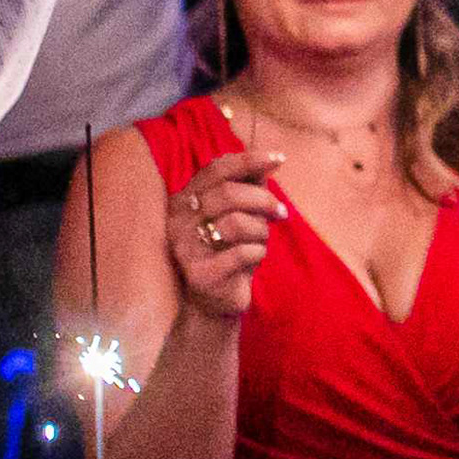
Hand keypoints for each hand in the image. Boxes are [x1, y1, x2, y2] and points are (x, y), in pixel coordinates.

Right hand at [167, 146, 285, 317]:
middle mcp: (177, 221)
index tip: (279, 158)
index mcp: (185, 200)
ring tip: (261, 241)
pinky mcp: (199, 275)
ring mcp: (184, 248)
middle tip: (281, 213)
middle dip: (263, 200)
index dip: (249, 160)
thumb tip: (270, 160)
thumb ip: (249, 188)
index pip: (216, 169)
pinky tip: (254, 259)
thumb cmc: (230, 251)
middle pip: (228, 194)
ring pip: (236, 222)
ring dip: (261, 231)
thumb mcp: (241, 215)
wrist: (215, 301)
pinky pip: (242, 253)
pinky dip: (258, 253)